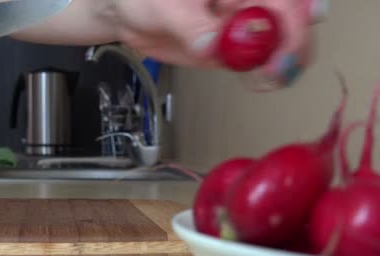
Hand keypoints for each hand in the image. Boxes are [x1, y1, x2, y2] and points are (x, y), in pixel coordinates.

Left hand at [111, 0, 326, 89]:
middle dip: (293, 41)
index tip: (281, 45)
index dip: (289, 19)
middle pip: (288, 17)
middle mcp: (245, 2)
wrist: (130, 14)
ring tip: (276, 77)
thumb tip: (210, 45)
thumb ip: (190, 26)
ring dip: (285, 60)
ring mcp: (241, 24)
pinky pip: (257, 59)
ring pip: (279, 40)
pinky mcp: (232, 47)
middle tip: (281, 67)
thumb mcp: (165, 7)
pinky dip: (266, 71)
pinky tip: (266, 80)